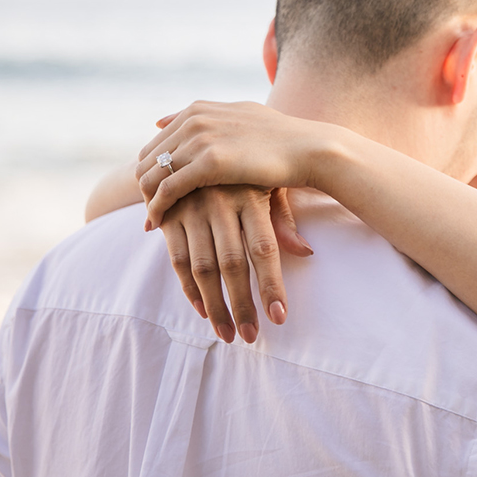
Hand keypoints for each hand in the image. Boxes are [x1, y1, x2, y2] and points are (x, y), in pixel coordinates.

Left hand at [134, 100, 343, 228]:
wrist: (309, 149)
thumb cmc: (278, 141)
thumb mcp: (235, 118)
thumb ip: (198, 120)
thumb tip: (159, 121)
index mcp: (197, 111)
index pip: (154, 145)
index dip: (149, 173)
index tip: (152, 195)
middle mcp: (193, 120)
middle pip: (147, 160)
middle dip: (144, 188)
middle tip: (150, 212)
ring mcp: (200, 139)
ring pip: (152, 175)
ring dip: (148, 201)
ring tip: (153, 222)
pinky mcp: (209, 162)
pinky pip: (167, 189)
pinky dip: (158, 208)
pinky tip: (159, 225)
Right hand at [158, 186, 308, 342]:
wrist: (197, 139)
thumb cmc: (245, 171)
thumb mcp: (268, 186)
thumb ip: (282, 220)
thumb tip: (306, 252)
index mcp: (250, 197)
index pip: (264, 249)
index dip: (271, 285)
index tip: (279, 318)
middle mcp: (219, 203)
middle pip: (232, 264)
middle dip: (241, 305)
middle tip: (250, 336)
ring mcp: (191, 209)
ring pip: (202, 267)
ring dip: (215, 306)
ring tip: (228, 334)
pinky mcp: (169, 215)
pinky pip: (177, 259)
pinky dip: (189, 289)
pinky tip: (203, 311)